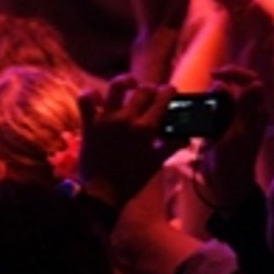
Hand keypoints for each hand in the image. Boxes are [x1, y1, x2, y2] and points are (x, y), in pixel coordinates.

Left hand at [76, 75, 178, 209]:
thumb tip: (187, 137)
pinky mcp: (89, 123)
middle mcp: (127, 119)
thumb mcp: (156, 161)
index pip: (163, 98)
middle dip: (151, 89)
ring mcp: (106, 119)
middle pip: (143, 90)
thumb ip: (172, 145)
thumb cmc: (132, 179)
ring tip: (130, 83)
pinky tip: (99, 97)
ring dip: (125, 81)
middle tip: (152, 93)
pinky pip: (85, 100)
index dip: (169, 91)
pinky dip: (90, 94)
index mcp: (146, 128)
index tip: (170, 91)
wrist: (103, 192)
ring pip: (116, 86)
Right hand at [199, 66, 267, 208]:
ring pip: (221, 100)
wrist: (226, 184)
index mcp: (255, 111)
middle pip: (233, 87)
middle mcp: (247, 112)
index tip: (214, 75)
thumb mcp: (237, 133)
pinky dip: (206, 116)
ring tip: (204, 121)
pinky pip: (214, 113)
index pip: (250, 80)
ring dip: (210, 105)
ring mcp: (235, 120)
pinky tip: (203, 129)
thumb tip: (254, 82)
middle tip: (204, 100)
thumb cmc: (234, 161)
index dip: (234, 73)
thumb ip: (242, 108)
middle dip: (217, 90)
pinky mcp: (224, 128)